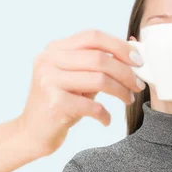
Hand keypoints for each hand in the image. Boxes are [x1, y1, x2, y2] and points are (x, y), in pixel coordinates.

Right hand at [19, 29, 145, 156]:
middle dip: (126, 72)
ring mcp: (49, 80)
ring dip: (120, 91)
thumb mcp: (78, 80)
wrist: (32, 134)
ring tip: (128, 100)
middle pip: (99, 58)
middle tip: (138, 85)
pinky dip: (105, 114)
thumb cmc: (61, 105)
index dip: (120, 47)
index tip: (139, 61)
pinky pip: (92, 106)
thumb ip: (98, 66)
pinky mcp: (54, 104)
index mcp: (55, 49)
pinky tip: (106, 120)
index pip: (93, 37)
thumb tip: (133, 52)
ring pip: (99, 79)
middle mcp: (49, 60)